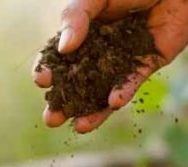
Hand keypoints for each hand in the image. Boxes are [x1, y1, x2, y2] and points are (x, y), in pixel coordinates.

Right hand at [34, 0, 187, 133]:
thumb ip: (77, 17)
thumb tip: (64, 48)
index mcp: (82, 33)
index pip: (60, 56)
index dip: (49, 69)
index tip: (41, 80)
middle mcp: (99, 50)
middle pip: (77, 82)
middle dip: (64, 103)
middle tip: (50, 119)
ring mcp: (121, 60)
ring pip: (102, 90)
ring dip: (91, 111)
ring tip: (79, 128)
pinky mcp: (145, 65)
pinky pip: (131, 82)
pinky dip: (122, 92)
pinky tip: (112, 102)